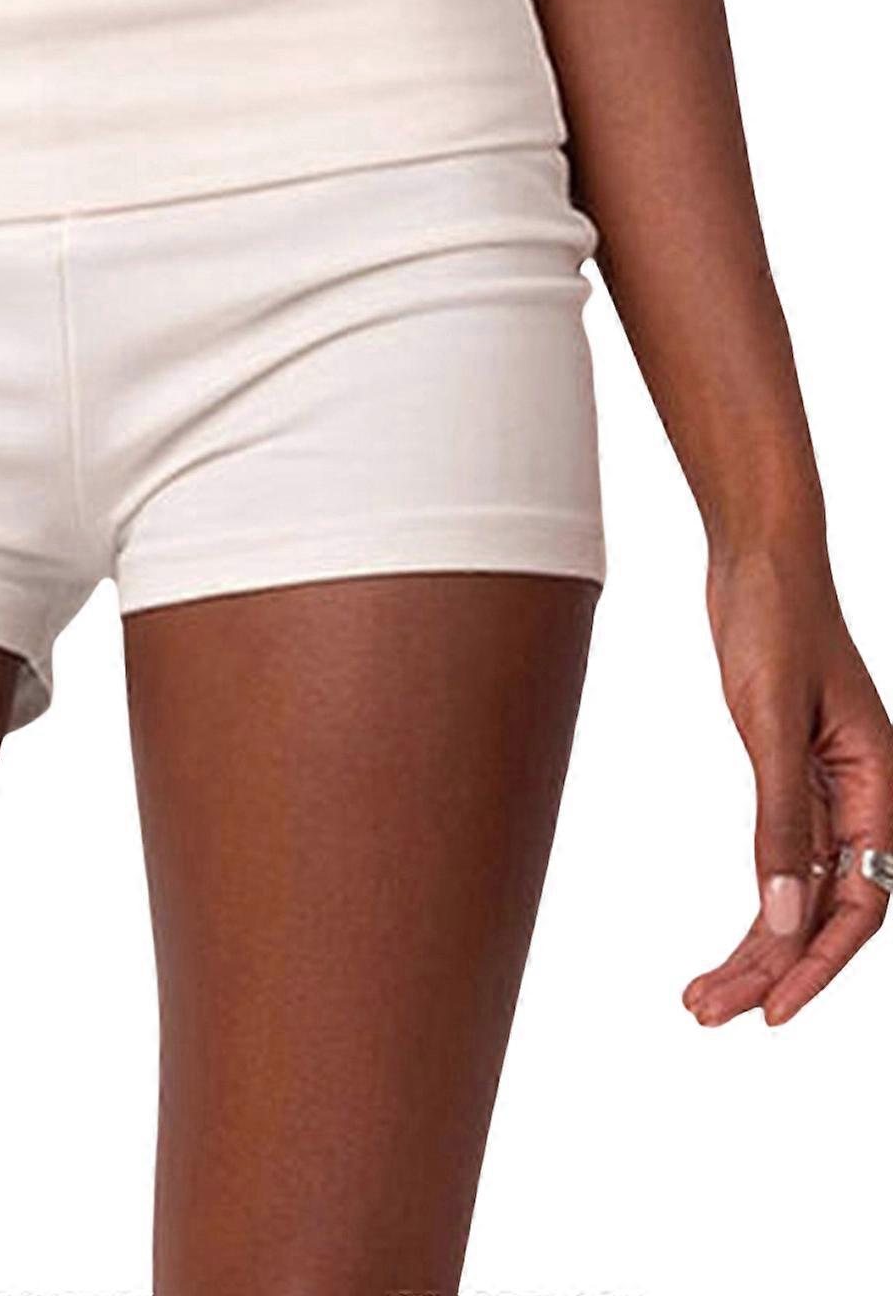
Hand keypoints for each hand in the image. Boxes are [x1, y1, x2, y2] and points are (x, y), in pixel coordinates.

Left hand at [684, 543, 890, 1025]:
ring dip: (756, 947)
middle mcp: (862, 800)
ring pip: (800, 892)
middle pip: (826, 911)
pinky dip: (755, 899)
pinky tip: (732, 940)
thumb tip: (778, 915)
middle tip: (707, 1014)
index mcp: (879, 789)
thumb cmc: (776, 624)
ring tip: (699, 996)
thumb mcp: (770, 723)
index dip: (815, 964)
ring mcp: (827, 790)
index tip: (771, 1013)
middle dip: (772, 970)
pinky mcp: (790, 774)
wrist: (760, 560)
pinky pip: (783, 858)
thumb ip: (779, 818)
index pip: (859, 904)